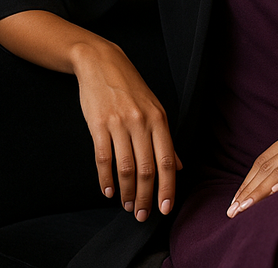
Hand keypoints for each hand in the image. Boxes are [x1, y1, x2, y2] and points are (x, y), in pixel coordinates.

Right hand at [72, 42, 181, 222]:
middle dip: (146, 197)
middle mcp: (141, 122)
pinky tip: (108, 191)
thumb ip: (166, 139)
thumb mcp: (154, 109)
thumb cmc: (131, 88)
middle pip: (147, 169)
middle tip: (143, 215)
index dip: (167, 188)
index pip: (167, 161)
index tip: (165, 208)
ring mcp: (119, 123)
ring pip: (125, 168)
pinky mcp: (98, 125)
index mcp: (159, 119)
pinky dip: (105, 179)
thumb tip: (179, 167)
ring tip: (128, 206)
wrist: (101, 63)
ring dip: (127, 192)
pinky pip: (103, 158)